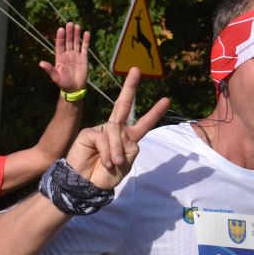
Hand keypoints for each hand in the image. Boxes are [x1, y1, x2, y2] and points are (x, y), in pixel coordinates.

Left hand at [41, 22, 89, 92]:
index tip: (61, 29)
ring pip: (76, 42)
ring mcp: (76, 55)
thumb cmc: (64, 83)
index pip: (60, 45)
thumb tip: (40, 63)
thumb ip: (49, 69)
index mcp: (60, 57)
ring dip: (76, 34)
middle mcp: (68, 54)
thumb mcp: (55, 77)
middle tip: (70, 23)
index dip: (60, 37)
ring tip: (77, 26)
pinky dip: (86, 40)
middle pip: (68, 41)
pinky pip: (85, 48)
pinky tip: (86, 33)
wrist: (75, 88)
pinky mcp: (84, 58)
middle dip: (69, 33)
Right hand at [66, 67, 168, 189]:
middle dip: (130, 87)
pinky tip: (106, 161)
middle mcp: (115, 130)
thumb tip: (122, 134)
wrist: (87, 185)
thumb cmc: (105, 177)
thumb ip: (128, 149)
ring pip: (115, 130)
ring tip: (114, 164)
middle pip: (124, 105)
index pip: (143, 123)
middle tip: (136, 69)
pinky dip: (107, 151)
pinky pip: (103, 137)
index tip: (167, 100)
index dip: (154, 112)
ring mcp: (101, 129)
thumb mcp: (124, 165)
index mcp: (128, 138)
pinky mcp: (89, 132)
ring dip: (117, 149)